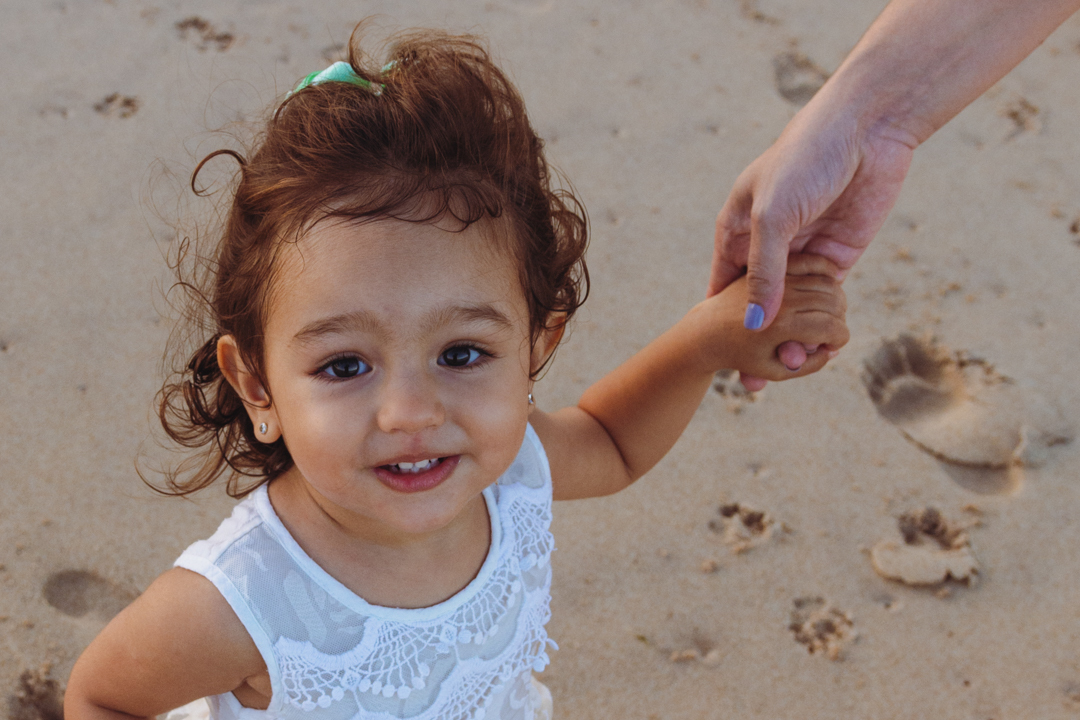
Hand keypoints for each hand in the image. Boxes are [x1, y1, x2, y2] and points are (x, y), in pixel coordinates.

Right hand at [710, 102, 913, 388]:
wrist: (867, 129)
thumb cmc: (805, 158)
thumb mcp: (773, 217)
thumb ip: (764, 273)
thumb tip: (757, 325)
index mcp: (738, 229)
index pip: (722, 286)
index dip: (718, 323)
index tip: (718, 361)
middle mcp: (768, 244)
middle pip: (757, 303)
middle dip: (757, 341)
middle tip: (755, 381)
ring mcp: (803, 251)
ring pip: (792, 306)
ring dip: (791, 336)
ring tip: (791, 369)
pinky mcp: (837, 254)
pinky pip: (825, 297)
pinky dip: (821, 322)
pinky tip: (819, 347)